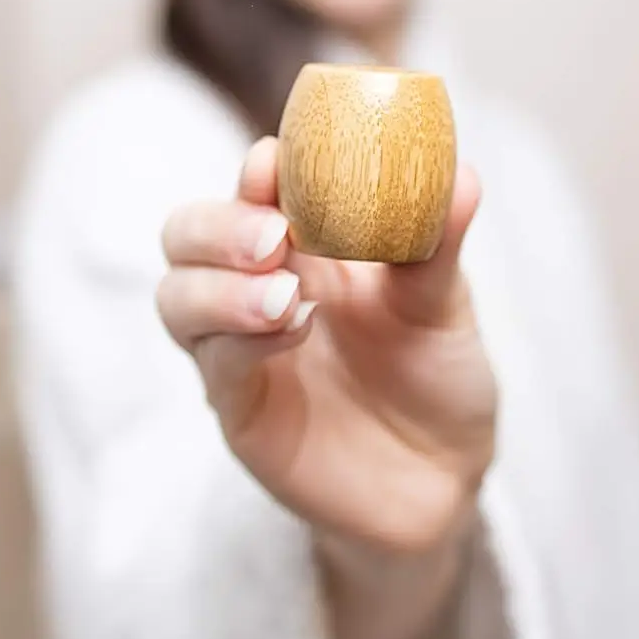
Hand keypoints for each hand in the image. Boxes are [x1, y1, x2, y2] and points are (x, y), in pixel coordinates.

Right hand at [156, 136, 497, 557]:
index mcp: (302, 243)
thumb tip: (461, 174)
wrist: (444, 478)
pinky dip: (244, 342)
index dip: (256, 168)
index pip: (251, 187)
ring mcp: (239, 348)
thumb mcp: (443, 301)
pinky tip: (294, 330)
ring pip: (177, 297)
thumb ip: (438, 241)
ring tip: (286, 297)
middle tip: (274, 235)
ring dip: (220, 286)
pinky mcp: (239, 409)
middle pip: (187, 234)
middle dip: (219, 224)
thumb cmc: (435, 374)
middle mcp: (257, 285)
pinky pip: (215, 365)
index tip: (275, 159)